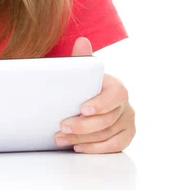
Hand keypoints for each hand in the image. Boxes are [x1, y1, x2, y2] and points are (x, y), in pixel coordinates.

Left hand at [54, 37, 135, 153]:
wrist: (95, 98)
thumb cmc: (87, 85)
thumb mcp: (85, 71)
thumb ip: (83, 58)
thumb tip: (82, 41)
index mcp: (117, 87)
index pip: (114, 95)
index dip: (100, 103)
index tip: (82, 109)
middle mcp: (126, 105)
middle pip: (107, 120)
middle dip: (82, 125)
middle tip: (62, 126)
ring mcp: (128, 122)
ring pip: (106, 135)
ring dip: (82, 138)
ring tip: (61, 137)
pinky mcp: (126, 136)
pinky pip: (113, 146)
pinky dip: (95, 148)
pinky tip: (78, 147)